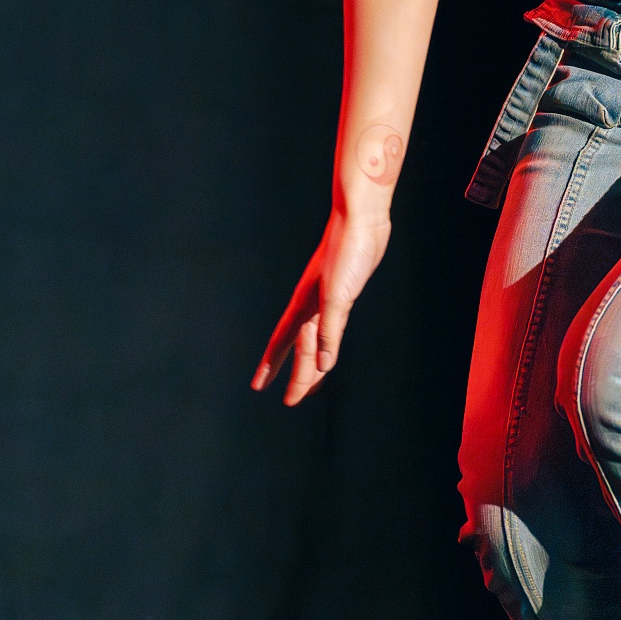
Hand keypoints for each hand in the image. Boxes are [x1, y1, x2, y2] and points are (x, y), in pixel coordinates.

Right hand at [251, 207, 389, 404]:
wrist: (362, 218)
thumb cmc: (347, 250)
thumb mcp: (338, 295)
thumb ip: (330, 329)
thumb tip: (323, 365)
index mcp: (305, 303)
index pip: (283, 341)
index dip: (271, 364)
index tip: (258, 386)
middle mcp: (313, 303)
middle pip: (302, 346)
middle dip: (297, 373)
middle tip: (292, 401)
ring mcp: (329, 297)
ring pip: (318, 339)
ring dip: (313, 362)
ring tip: (312, 384)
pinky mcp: (347, 290)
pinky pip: (334, 325)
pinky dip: (331, 341)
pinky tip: (330, 350)